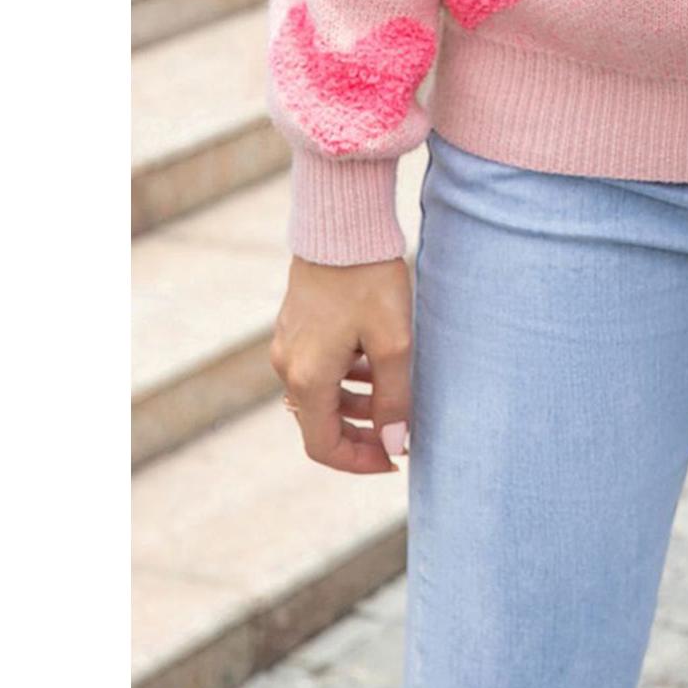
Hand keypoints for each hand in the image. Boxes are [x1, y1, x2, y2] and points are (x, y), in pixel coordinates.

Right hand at [270, 254, 412, 474]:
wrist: (342, 226)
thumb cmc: (370, 280)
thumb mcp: (394, 342)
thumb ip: (395, 398)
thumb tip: (394, 444)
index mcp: (308, 378)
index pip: (323, 446)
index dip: (358, 461)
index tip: (393, 458)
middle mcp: (288, 366)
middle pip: (320, 422)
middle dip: (360, 433)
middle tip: (399, 433)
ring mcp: (288, 345)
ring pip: (320, 395)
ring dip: (355, 405)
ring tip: (394, 397)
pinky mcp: (295, 327)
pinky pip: (317, 369)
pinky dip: (344, 378)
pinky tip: (374, 365)